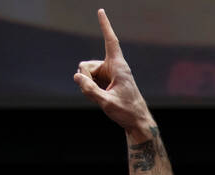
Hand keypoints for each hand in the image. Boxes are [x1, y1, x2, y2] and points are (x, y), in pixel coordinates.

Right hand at [74, 9, 153, 133]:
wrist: (137, 121)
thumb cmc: (127, 112)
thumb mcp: (106, 103)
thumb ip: (90, 90)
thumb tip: (76, 76)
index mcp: (118, 67)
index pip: (110, 41)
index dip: (105, 26)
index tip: (100, 11)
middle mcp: (113, 67)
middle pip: (86, 64)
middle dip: (85, 78)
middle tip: (96, 93)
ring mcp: (109, 74)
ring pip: (86, 73)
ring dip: (88, 85)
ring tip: (101, 97)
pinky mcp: (106, 80)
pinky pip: (89, 80)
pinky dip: (90, 88)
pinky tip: (101, 97)